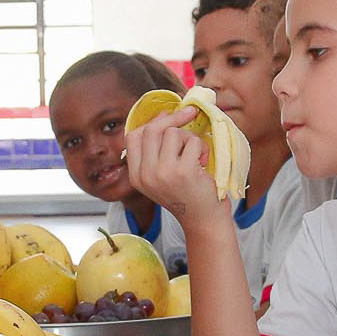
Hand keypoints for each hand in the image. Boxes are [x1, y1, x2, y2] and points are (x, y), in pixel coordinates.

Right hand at [124, 109, 225, 227]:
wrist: (203, 219)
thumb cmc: (187, 194)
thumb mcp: (161, 176)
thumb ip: (155, 151)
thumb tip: (163, 115)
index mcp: (136, 176)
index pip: (132, 136)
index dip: (151, 122)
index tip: (168, 116)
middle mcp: (145, 175)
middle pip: (152, 130)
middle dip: (174, 119)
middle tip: (190, 115)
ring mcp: (163, 173)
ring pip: (173, 133)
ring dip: (190, 139)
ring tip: (196, 156)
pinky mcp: (183, 172)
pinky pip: (193, 142)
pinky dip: (203, 148)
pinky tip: (204, 163)